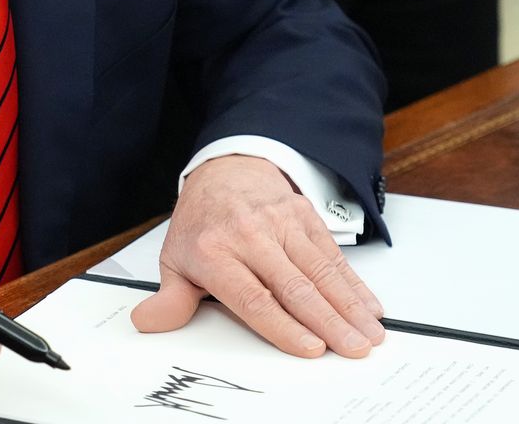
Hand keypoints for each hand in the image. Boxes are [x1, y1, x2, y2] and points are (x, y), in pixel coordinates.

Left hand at [132, 155, 384, 357]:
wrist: (225, 170)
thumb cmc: (203, 223)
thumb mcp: (176, 259)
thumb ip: (170, 298)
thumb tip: (149, 321)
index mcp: (215, 251)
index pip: (254, 297)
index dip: (284, 326)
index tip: (311, 348)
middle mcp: (250, 235)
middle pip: (295, 286)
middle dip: (328, 322)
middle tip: (352, 349)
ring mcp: (280, 223)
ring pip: (320, 270)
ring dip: (350, 305)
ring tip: (369, 334)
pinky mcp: (304, 215)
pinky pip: (332, 254)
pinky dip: (354, 282)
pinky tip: (369, 305)